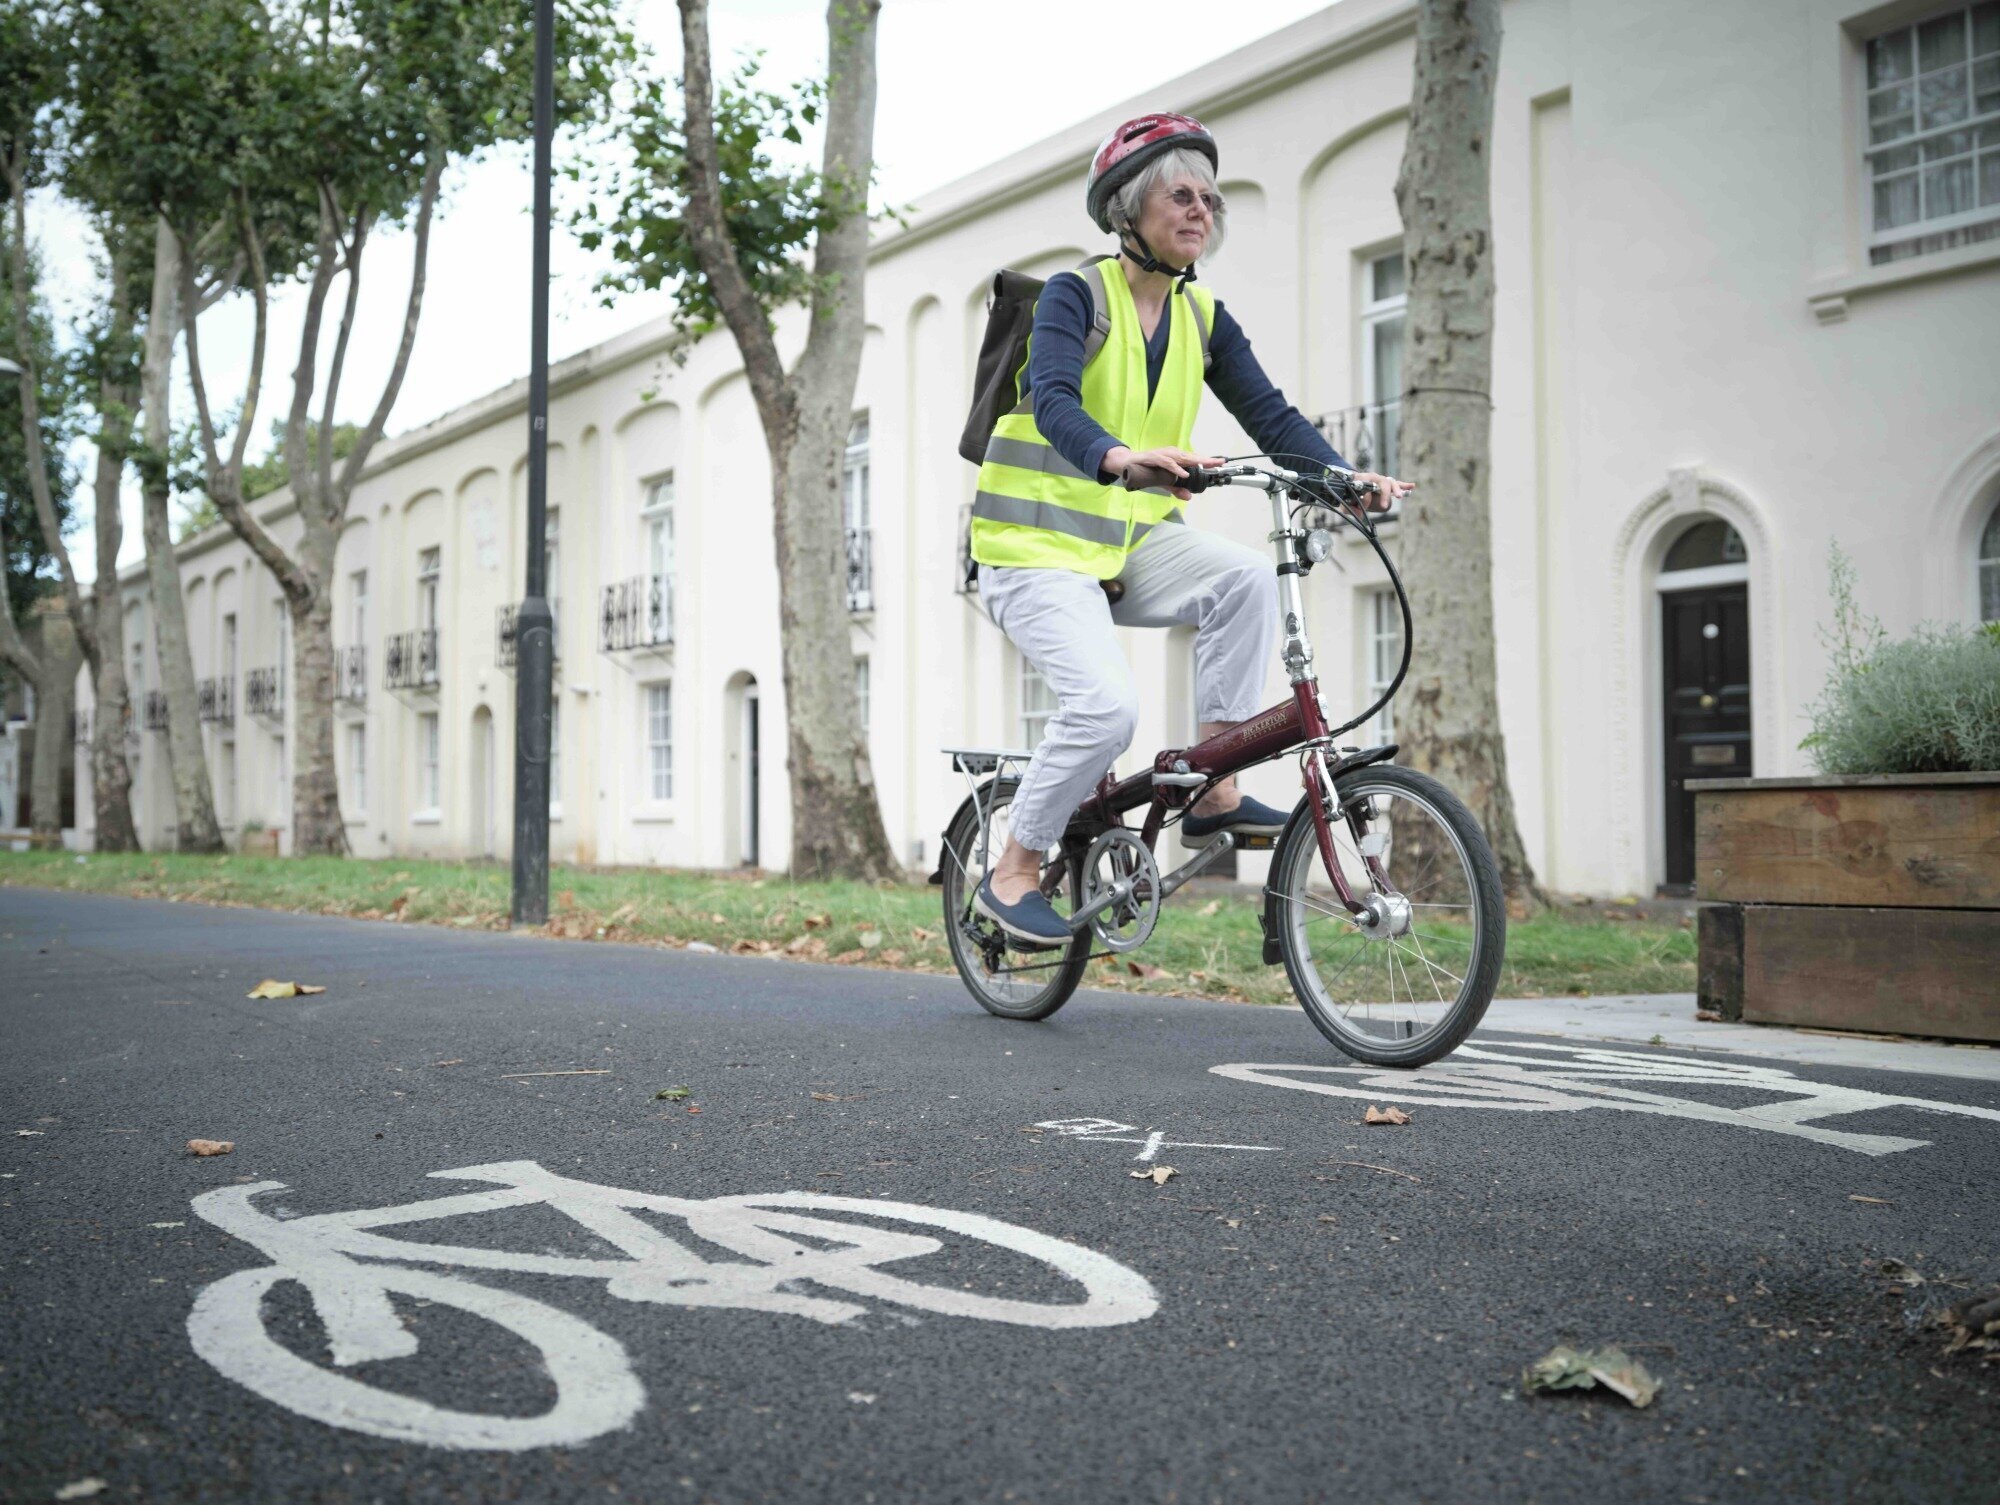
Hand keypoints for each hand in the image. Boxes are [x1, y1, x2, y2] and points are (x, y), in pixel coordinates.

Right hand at [1102, 445, 1223, 500]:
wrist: (1129, 464)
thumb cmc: (1148, 470)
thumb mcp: (1164, 482)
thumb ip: (1176, 489)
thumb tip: (1189, 497)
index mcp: (1176, 458)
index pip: (1195, 459)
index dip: (1208, 461)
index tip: (1222, 463)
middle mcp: (1172, 454)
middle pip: (1192, 456)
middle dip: (1206, 459)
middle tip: (1219, 462)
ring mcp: (1163, 454)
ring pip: (1182, 457)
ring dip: (1195, 461)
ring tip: (1206, 464)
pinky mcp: (1154, 457)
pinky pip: (1167, 463)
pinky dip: (1176, 468)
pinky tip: (1184, 473)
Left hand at [1346, 471, 1412, 512]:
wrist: (1353, 485)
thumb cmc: (1350, 494)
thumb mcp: (1346, 502)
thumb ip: (1350, 508)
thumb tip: (1360, 514)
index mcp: (1361, 478)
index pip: (1366, 486)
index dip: (1366, 497)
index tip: (1364, 506)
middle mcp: (1373, 477)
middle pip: (1381, 482)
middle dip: (1384, 494)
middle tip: (1384, 506)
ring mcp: (1381, 480)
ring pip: (1390, 482)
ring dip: (1396, 489)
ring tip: (1399, 497)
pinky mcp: (1387, 484)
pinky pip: (1397, 483)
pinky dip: (1404, 485)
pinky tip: (1412, 486)